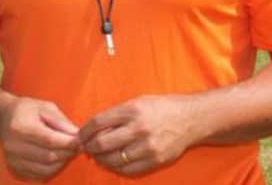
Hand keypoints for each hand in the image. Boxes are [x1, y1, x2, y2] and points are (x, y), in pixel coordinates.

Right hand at [0, 97, 80, 180]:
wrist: (4, 119)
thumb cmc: (28, 110)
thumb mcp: (45, 108)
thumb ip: (61, 121)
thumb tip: (77, 135)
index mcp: (21, 127)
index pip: (49, 140)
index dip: (68, 142)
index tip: (81, 140)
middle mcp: (14, 146)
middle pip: (48, 156)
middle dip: (67, 153)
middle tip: (78, 147)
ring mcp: (13, 160)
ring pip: (45, 169)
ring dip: (62, 162)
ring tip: (69, 152)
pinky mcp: (15, 169)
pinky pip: (39, 175)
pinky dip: (52, 169)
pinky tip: (58, 159)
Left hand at [79, 95, 199, 175]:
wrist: (191, 119)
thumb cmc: (162, 107)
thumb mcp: (138, 102)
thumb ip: (117, 114)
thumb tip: (94, 128)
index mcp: (132, 110)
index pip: (98, 123)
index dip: (84, 131)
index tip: (80, 135)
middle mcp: (139, 128)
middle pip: (102, 144)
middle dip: (89, 147)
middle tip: (86, 148)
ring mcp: (147, 146)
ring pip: (112, 159)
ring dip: (100, 159)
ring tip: (98, 156)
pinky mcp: (155, 160)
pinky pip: (128, 170)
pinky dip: (116, 167)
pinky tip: (113, 162)